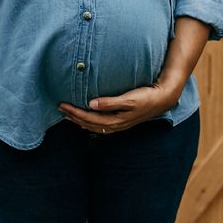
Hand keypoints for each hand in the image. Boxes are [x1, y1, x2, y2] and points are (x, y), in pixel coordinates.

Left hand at [58, 80, 181, 133]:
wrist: (162, 99)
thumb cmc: (146, 97)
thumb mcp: (129, 99)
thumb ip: (110, 102)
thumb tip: (91, 104)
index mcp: (115, 120)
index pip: (89, 118)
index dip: (75, 113)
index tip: (63, 105)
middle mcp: (115, 125)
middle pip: (89, 124)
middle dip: (74, 116)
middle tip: (60, 108)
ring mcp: (118, 124)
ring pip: (94, 125)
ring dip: (80, 120)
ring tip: (68, 114)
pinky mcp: (121, 120)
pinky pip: (100, 124)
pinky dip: (90, 122)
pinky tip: (86, 118)